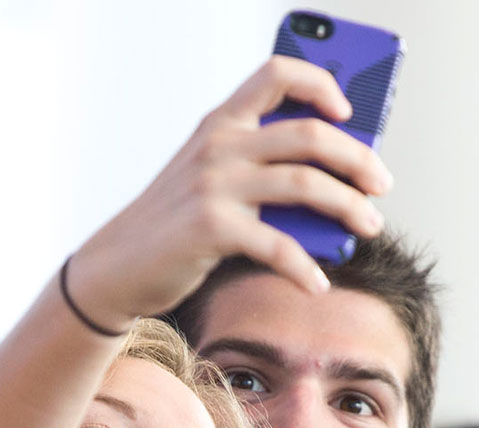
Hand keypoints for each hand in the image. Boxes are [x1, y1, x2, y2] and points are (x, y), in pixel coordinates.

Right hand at [71, 56, 391, 330]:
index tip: (349, 113)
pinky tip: (318, 284)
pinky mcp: (211, 229)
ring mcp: (214, 185)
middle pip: (310, 134)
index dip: (322, 84)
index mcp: (219, 125)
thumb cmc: (170, 226)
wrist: (116, 265)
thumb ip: (255, 172)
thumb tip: (329, 193)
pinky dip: (305, 268)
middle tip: (381, 185)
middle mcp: (219, 146)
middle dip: (358, 158)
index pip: (277, 75)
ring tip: (371, 225)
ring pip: (306, 184)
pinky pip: (278, 246)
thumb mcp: (207, 182)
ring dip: (349, 207)